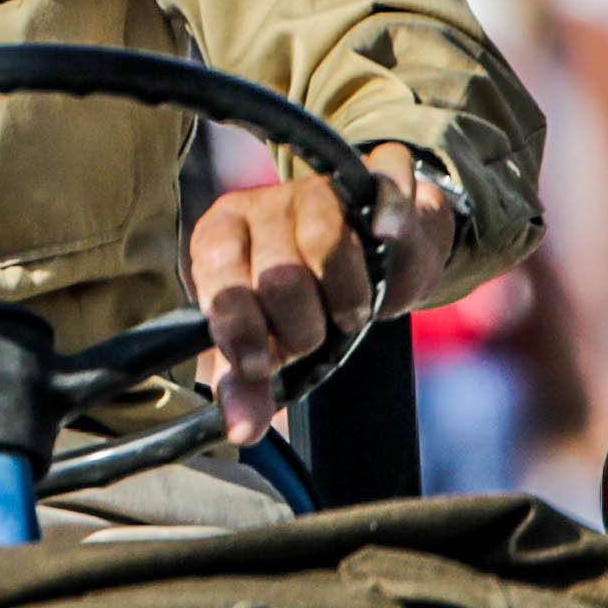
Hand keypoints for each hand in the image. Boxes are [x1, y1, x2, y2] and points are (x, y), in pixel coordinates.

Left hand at [184, 145, 457, 444]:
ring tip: (350, 314)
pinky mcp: (374, 176)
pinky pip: (383, 186)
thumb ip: (249, 382)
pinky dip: (389, 212)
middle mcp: (262, 206)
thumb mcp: (267, 337)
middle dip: (304, 329)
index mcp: (219, 239)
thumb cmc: (305, 299)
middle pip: (280, 277)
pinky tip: (385, 232)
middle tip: (314, 337)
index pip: (218, 280)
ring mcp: (318, 188)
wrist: (369, 247)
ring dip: (349, 300)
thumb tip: (242, 431)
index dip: (240, 330)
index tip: (260, 365)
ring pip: (328, 245)